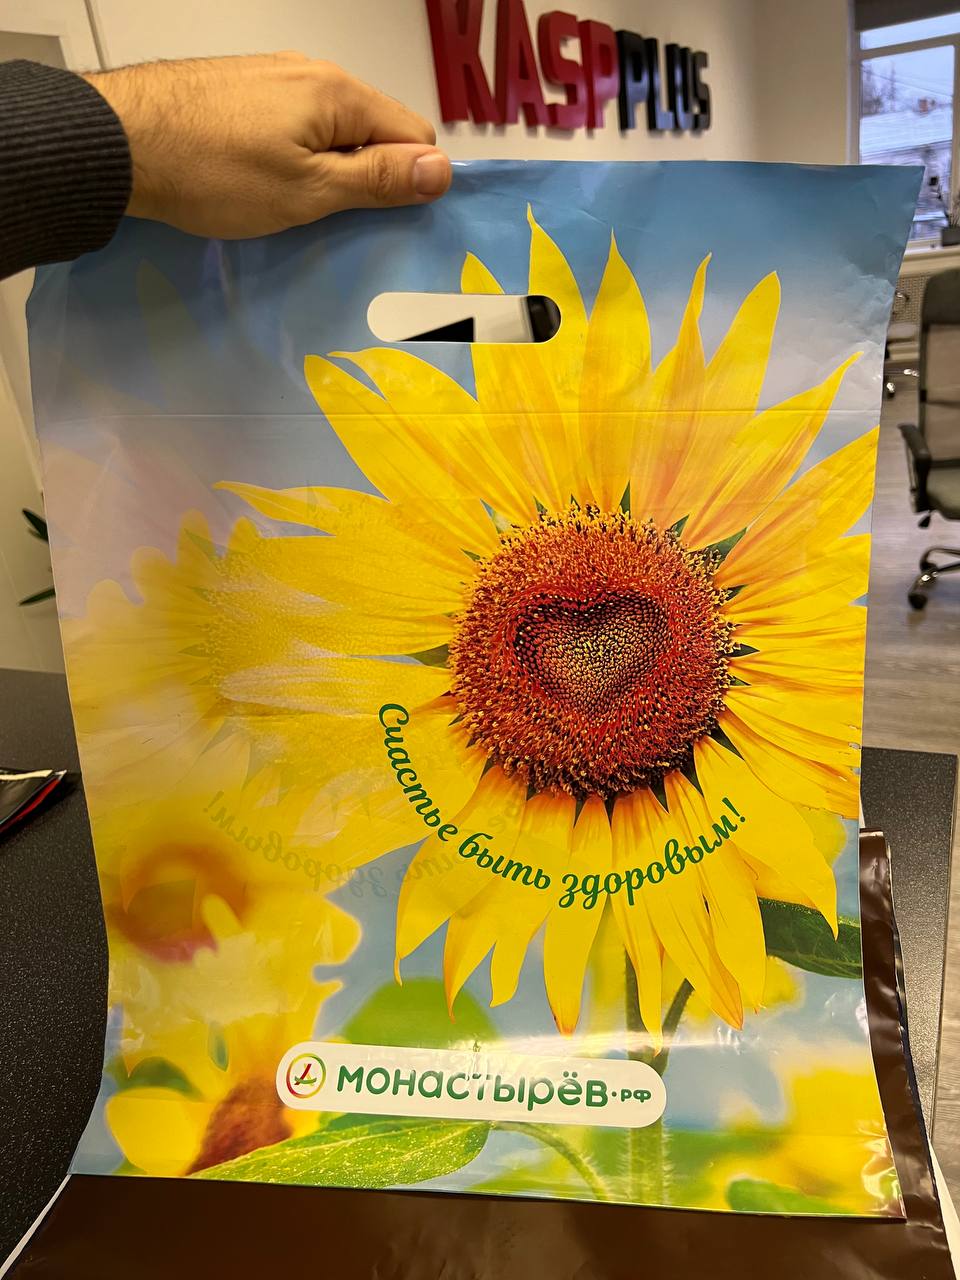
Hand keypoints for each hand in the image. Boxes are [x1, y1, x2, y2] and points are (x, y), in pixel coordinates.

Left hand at [85, 53, 451, 237]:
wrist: (120, 142)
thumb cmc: (216, 173)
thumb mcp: (308, 190)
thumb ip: (376, 179)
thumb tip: (442, 170)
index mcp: (340, 93)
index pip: (414, 135)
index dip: (409, 181)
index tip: (382, 220)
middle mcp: (313, 71)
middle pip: (374, 128)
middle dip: (369, 175)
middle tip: (334, 220)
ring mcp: (274, 75)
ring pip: (332, 127)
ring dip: (330, 167)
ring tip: (293, 205)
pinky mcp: (241, 87)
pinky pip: (294, 122)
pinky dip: (294, 154)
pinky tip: (262, 181)